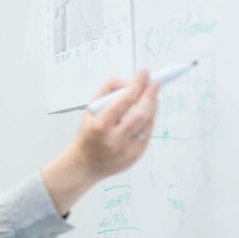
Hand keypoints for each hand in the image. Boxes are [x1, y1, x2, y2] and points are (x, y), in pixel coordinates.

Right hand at [42, 69, 159, 215]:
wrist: (84, 164)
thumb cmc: (88, 133)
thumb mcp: (90, 110)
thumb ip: (107, 91)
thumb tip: (130, 82)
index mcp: (100, 125)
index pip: (124, 100)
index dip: (137, 84)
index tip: (144, 73)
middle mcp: (114, 139)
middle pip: (142, 113)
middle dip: (150, 95)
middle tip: (154, 84)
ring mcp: (127, 149)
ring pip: (148, 122)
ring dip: (153, 106)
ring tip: (151, 97)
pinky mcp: (136, 155)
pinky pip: (148, 133)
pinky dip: (149, 119)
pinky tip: (146, 113)